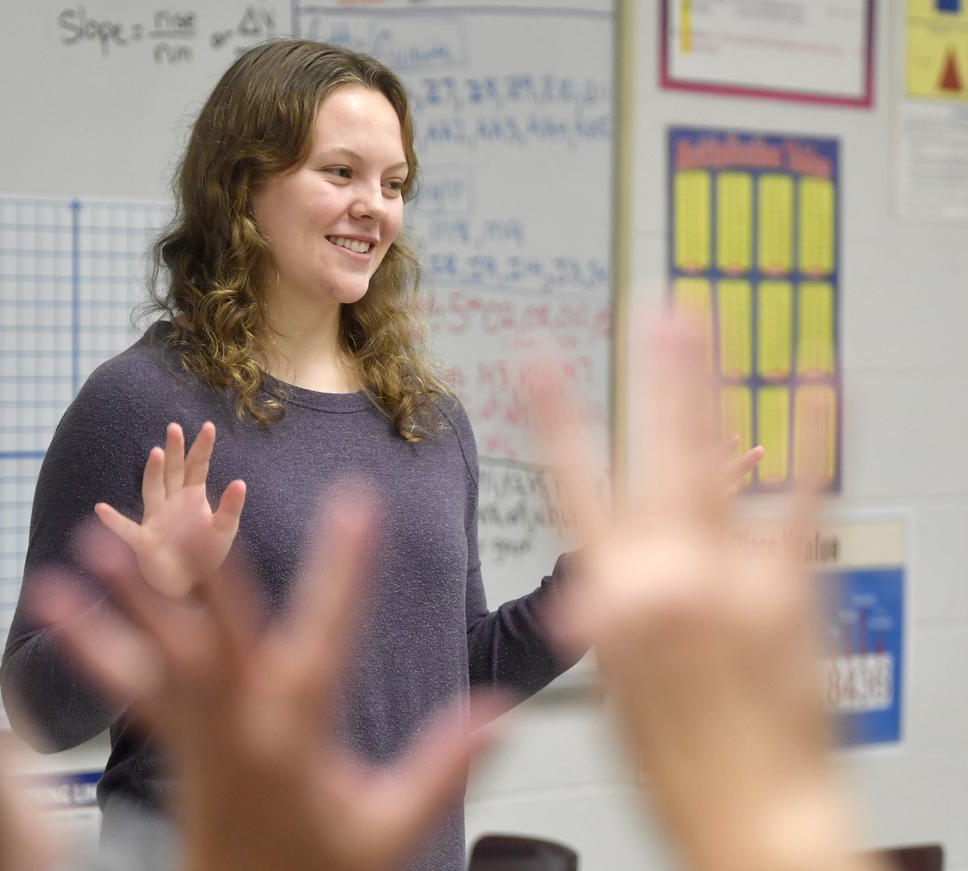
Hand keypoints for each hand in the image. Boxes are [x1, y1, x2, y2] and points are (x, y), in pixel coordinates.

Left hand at [40, 495, 503, 870]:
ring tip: (94, 542)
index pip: (330, 634)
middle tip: (187, 508)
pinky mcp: (168, 743)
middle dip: (208, 569)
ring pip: (160, 656)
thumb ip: (443, 765)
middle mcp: (241, 725)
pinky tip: (57, 602)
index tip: (358, 505)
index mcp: (299, 734)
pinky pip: (127, 687)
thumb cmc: (316, 868)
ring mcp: (196, 734)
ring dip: (128, 598)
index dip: (345, 567)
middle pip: (223, 636)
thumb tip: (500, 708)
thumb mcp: (389, 827)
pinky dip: (91, 643)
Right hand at [95, 421, 244, 600]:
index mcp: (193, 496)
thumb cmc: (207, 554)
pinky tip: (101, 509)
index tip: (209, 426)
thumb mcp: (224, 530)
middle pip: (173, 471)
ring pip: (153, 489)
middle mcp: (172, 502)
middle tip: (175, 428)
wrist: (191, 586)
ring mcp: (156, 519)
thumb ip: (230, 508)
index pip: (198, 466)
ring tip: (156, 453)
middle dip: (175, 450)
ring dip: (154, 472)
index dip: (202, 448)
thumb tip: (240, 482)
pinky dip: (114, 521)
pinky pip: (128, 529)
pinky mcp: (145, 541)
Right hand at [532, 315, 875, 870]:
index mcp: (614, 595)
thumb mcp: (614, 690)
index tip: (538, 362)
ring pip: (712, 460)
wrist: (755, 816)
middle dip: (653, 376)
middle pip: (652, 452)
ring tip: (703, 327)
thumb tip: (590, 594)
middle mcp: (668, 571)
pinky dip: (813, 441)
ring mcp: (733, 573)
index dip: (553, 415)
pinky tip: (815, 389)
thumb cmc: (678, 766)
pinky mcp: (793, 587)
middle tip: (655, 312)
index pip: (571, 482)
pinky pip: (802, 502)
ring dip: (707, 387)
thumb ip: (607, 619)